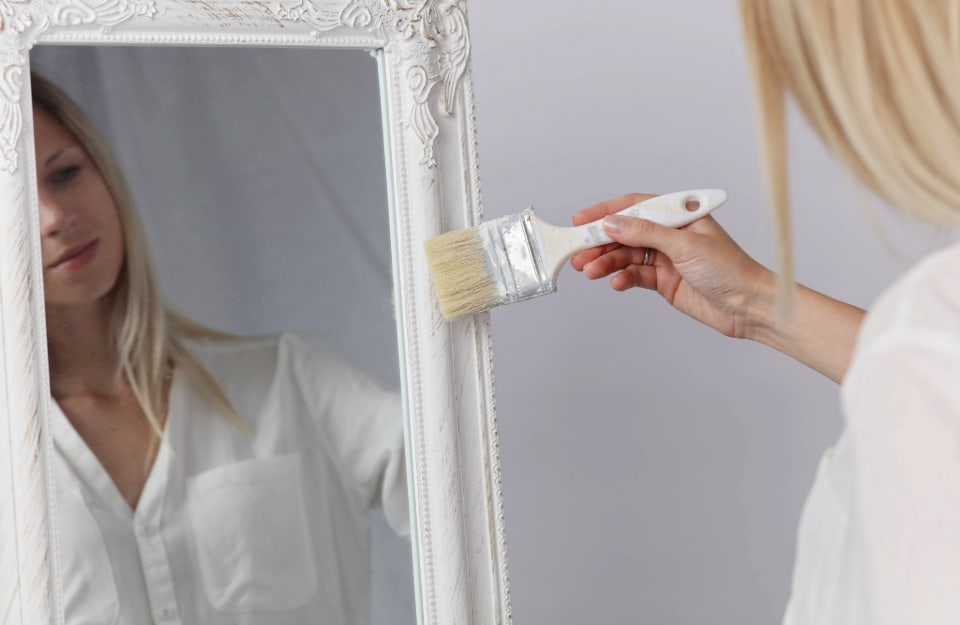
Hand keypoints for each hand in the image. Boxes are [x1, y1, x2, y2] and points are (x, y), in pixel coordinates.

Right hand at [570, 193, 772, 338]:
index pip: (635, 207)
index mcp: (679, 215)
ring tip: (589, 271)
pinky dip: (623, 279)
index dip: (607, 211)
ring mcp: (666, 258)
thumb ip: (646, 233)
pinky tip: (616, 283)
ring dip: (607, 262)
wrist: (748, 306)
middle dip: (600, 242)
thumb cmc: (730, 269)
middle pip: (626, 233)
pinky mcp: (664, 281)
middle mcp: (670, 234)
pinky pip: (635, 276)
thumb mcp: (685, 245)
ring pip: (627, 256)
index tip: (581, 220)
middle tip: (578, 252)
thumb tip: (613, 223)